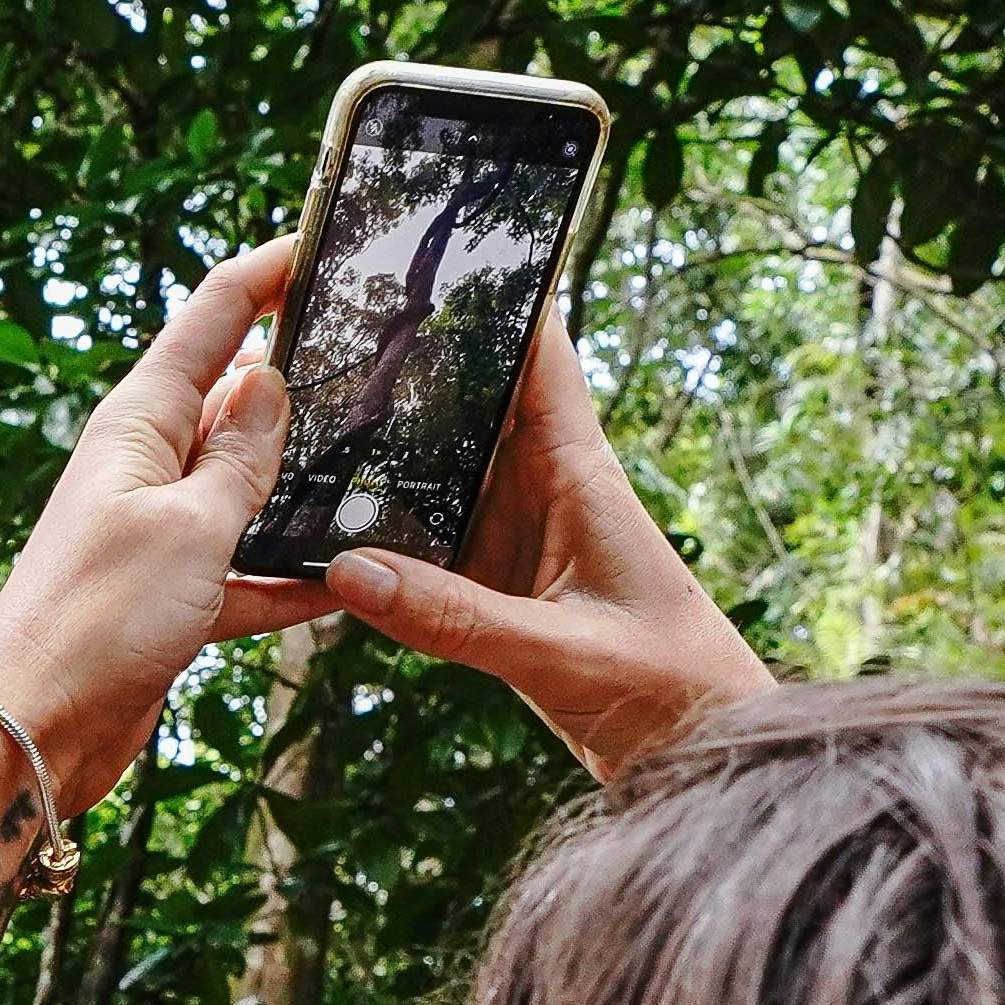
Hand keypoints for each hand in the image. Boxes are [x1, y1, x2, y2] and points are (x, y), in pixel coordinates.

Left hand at [0, 238, 336, 814]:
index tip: (325, 238)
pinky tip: (346, 581)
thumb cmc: (94, 620)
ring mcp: (158, 532)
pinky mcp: (170, 597)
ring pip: (247, 485)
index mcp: (139, 422)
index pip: (214, 315)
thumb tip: (268, 379)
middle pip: (234, 397)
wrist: (32, 732)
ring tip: (385, 460)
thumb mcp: (188, 526)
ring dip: (304, 481)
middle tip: (385, 353)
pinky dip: (290, 574)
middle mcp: (146, 466)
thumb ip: (239, 457)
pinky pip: (245, 568)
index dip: (268, 271)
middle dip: (301, 376)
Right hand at [321, 314, 771, 779]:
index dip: (495, 293)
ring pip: (439, 467)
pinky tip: (325, 523)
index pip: (538, 353)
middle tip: (320, 322)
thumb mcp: (558, 654)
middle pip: (468, 399)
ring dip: (385, 444)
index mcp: (579, 472)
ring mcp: (516, 537)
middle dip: (408, 361)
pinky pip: (427, 540)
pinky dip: (383, 530)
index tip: (428, 247)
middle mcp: (543, 490)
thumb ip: (455, 619)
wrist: (703, 757)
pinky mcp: (498, 586)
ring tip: (301, 407)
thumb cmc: (668, 689)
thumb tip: (347, 571)